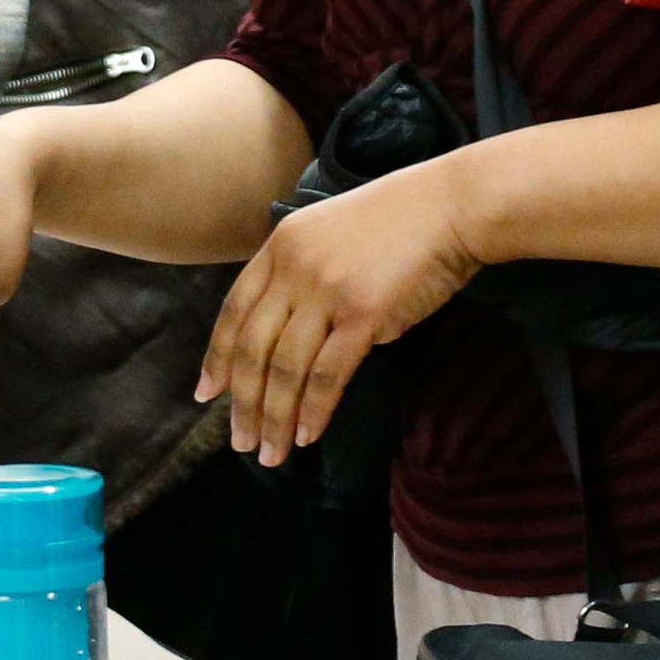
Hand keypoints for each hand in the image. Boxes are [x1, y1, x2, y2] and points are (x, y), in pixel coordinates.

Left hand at [200, 157, 483, 467]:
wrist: (452, 206)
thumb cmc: (399, 225)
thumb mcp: (328, 235)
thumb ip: (300, 280)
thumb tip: (287, 344)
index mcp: (280, 246)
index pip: (233, 310)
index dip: (217, 357)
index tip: (206, 394)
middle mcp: (294, 267)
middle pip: (252, 347)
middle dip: (242, 402)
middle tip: (241, 442)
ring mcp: (327, 290)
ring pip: (284, 368)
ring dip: (275, 418)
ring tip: (273, 453)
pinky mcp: (364, 313)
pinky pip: (327, 374)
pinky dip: (314, 410)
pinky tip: (308, 434)